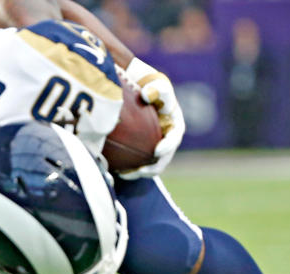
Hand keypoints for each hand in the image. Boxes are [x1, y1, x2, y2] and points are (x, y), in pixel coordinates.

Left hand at [119, 58, 185, 178]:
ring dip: (138, 172)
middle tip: (140, 171)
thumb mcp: (155, 83)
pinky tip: (114, 170)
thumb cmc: (148, 86)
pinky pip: (136, 163)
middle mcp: (166, 139)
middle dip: (153, 167)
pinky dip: (127, 168)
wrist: (137, 90)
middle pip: (163, 158)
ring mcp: (154, 146)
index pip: (175, 137)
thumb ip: (156, 87)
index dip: (168, 146)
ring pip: (149, 164)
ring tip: (124, 175)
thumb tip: (148, 94)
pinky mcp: (141, 150)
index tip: (156, 151)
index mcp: (174, 124)